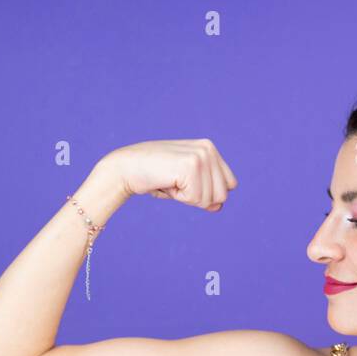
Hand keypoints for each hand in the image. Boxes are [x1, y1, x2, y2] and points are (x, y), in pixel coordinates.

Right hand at [103, 139, 237, 210]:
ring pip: (210, 199)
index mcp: (210, 148)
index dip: (209, 193)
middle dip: (199, 198)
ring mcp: (201, 156)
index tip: (186, 183)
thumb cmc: (155, 177)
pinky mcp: (191, 166)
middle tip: (176, 183)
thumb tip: (219, 206)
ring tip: (171, 182)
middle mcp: (208, 149)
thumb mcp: (186, 184)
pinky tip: (167, 182)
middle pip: (222, 195)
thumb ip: (206, 193)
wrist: (126, 168)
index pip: (230, 185)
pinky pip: (196, 199)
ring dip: (188, 198)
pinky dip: (180, 197)